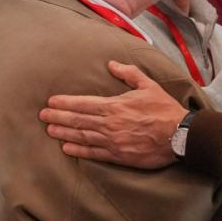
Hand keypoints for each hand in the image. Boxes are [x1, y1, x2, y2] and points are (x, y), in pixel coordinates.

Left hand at [40, 60, 186, 169]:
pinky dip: (78, 150)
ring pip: (82, 136)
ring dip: (64, 132)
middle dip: (58, 117)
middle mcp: (110, 124)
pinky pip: (93, 153)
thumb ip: (129, 74)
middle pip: (78, 120)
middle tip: (42, 116)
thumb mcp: (149, 85)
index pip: (84, 103)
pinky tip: (67, 147)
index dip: (65, 103)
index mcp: (115, 106)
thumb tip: (111, 64)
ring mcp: (112, 141)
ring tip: (49, 129)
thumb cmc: (165, 109)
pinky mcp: (118, 155)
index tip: (51, 102)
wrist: (179, 135)